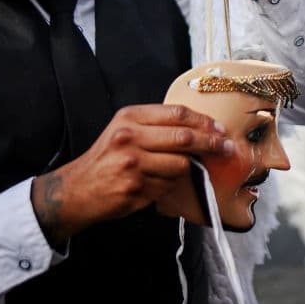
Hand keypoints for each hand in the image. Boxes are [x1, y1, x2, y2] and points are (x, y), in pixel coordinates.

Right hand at [31, 104, 231, 246]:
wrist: (77, 189)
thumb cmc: (107, 158)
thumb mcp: (124, 130)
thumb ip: (155, 125)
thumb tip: (200, 129)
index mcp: (129, 118)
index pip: (177, 114)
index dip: (204, 121)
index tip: (220, 129)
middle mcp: (130, 137)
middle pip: (184, 137)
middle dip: (212, 143)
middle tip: (227, 148)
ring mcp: (133, 164)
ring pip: (180, 165)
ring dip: (185, 170)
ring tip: (171, 172)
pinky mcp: (136, 188)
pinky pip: (168, 186)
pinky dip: (168, 187)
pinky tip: (153, 186)